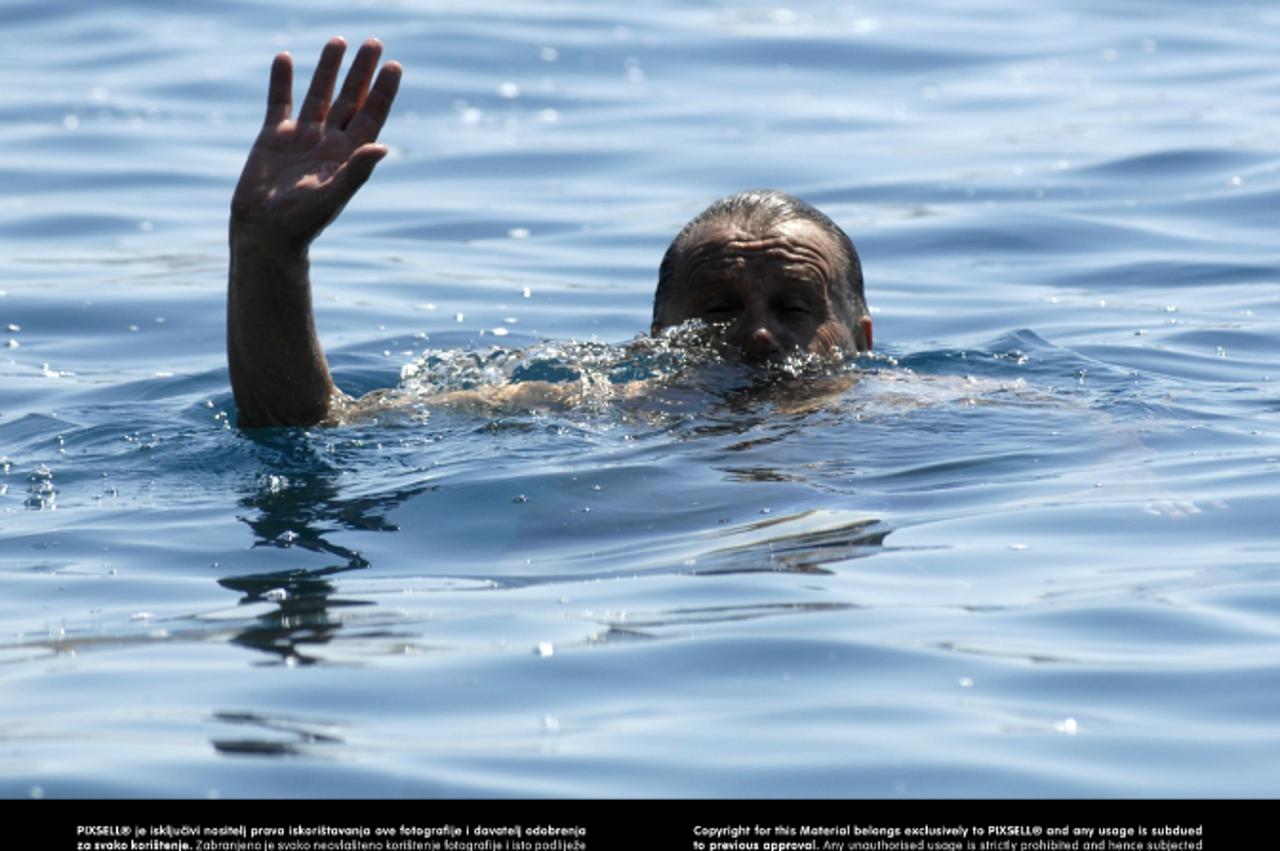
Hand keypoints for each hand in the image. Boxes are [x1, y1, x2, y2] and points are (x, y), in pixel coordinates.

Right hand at [231, 37, 401, 248]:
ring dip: (328, 69)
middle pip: (350, 99)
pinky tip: (284, 57)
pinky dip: (281, 81)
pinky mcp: (273, 138)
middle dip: (361, 72)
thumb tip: (382, 147)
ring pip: (318, 95)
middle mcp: (329, 142)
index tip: (394, 65)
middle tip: (374, 42)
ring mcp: (302, 138)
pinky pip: (279, 103)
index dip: (383, 92)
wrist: (264, 231)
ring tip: (338, 40)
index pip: (371, 116)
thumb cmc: (302, 221)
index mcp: (348, 155)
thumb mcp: (333, 195)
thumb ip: (357, 171)